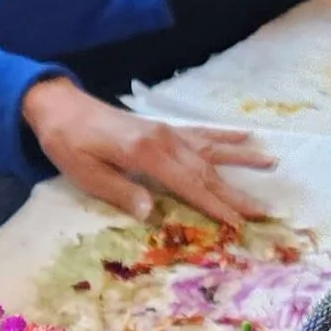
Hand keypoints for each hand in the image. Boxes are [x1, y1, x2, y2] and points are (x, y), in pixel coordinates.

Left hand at [23, 76, 275, 227]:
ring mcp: (167, 132)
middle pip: (206, 170)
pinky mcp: (164, 129)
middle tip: (264, 211)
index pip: (188, 184)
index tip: (237, 223)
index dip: (214, 205)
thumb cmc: (68, 143)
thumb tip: (149, 213)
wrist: (60, 107)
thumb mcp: (85, 173)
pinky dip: (223, 137)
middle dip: (236, 193)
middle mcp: (164, 140)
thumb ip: (119, 191)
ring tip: (270, 164)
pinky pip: (200, 133)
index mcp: (145, 153)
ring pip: (210, 151)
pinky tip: (244, 137)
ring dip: (241, 160)